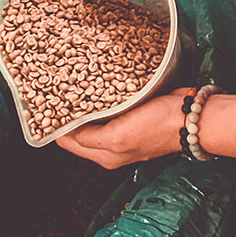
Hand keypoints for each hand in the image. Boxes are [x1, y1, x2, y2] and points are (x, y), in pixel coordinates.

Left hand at [56, 88, 189, 168]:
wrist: (192, 117)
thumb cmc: (159, 128)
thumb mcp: (118, 138)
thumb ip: (90, 138)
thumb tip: (66, 132)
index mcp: (105, 155)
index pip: (68, 141)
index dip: (55, 124)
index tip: (44, 103)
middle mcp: (111, 146)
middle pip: (78, 129)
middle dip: (66, 111)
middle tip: (54, 87)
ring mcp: (123, 130)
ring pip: (92, 115)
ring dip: (81, 101)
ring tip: (69, 82)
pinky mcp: (133, 115)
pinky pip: (108, 105)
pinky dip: (98, 95)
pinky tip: (94, 81)